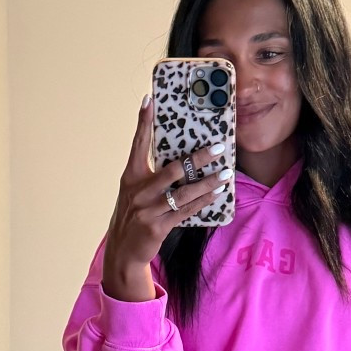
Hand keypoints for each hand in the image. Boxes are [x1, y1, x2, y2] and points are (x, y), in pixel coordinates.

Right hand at [102, 96, 229, 301]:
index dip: (143, 122)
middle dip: (198, 158)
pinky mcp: (158, 227)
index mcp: (131, 176)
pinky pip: (186, 211)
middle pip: (173, 169)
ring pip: (184, 192)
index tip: (149, 100)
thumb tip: (179, 156)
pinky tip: (217, 194)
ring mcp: (147, 209)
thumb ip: (151, 174)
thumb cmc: (134, 215)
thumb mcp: (135, 191)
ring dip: (208, 182)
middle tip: (219, 147)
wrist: (123, 250)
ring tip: (227, 174)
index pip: (138, 144)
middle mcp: (138, 190)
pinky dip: (204, 201)